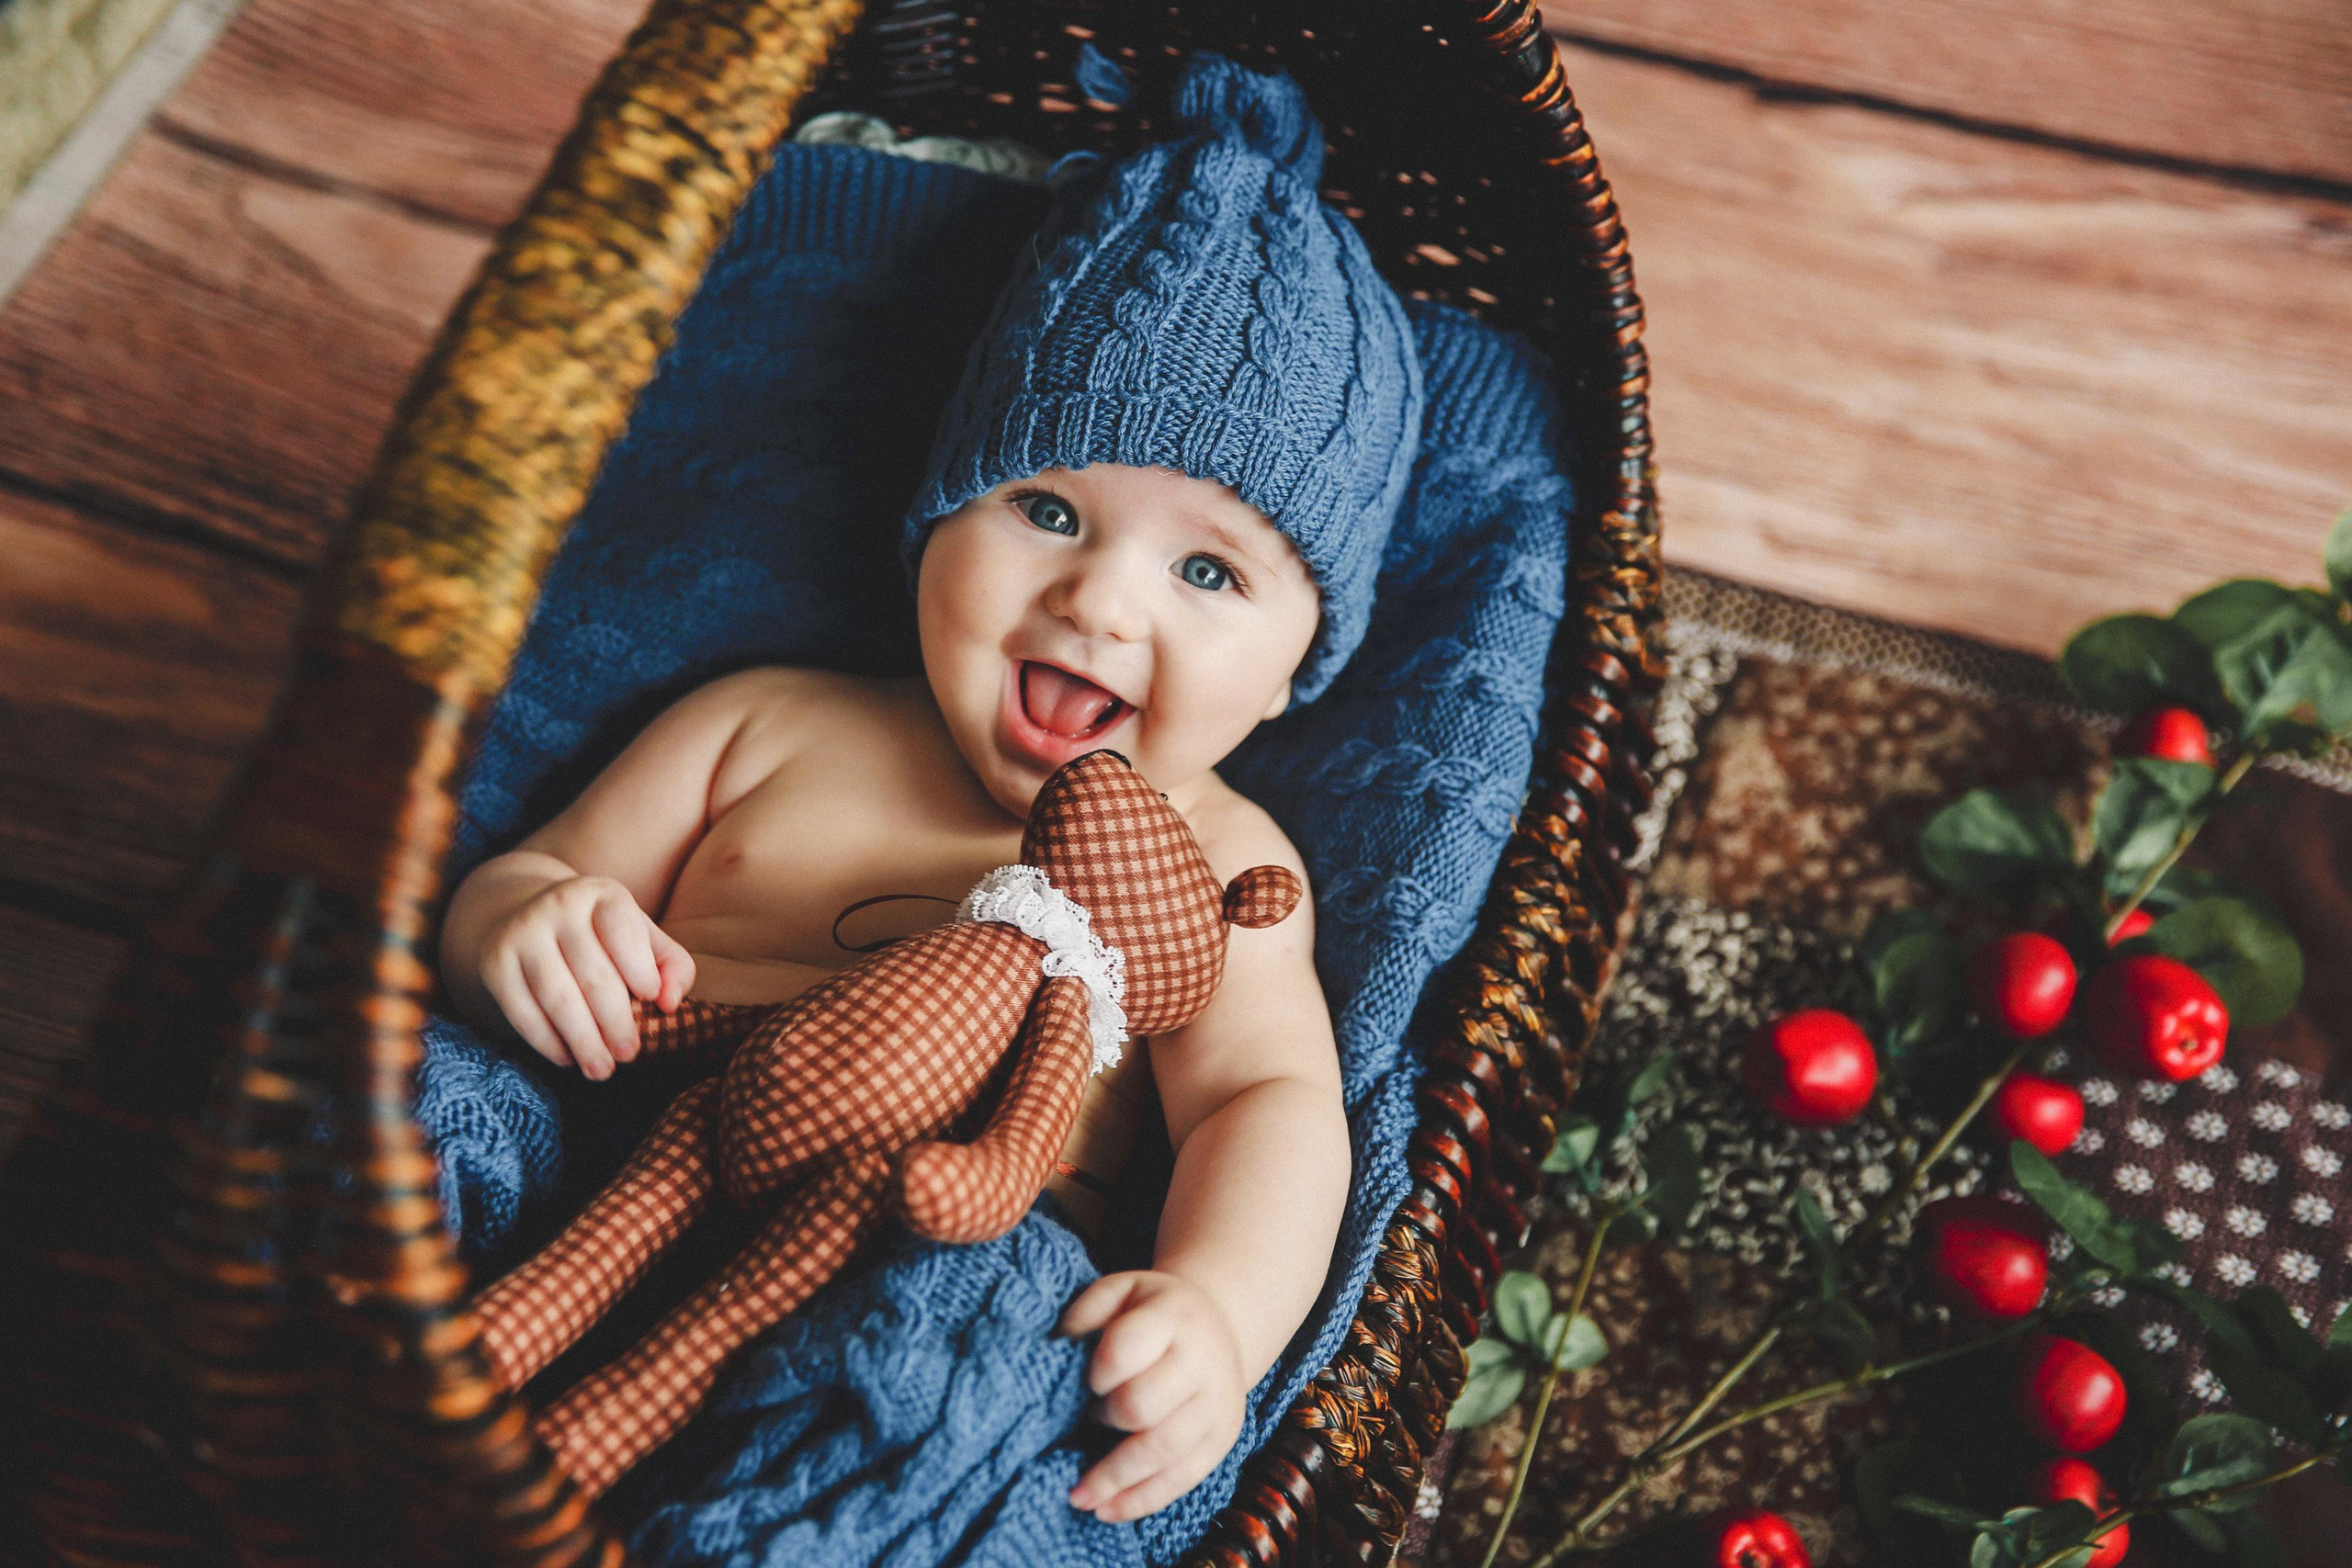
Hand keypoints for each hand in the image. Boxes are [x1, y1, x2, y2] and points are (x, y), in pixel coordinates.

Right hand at [477, 875, 694, 1078]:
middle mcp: (558, 905)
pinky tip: (567, 1059)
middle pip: (593, 976)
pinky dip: (546, 1041)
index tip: (652, 1004)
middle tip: (629, 1055)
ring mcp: (522, 933)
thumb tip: (670, 1003)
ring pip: (557, 997)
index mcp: (601, 894)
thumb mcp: (643, 938)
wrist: (530, 916)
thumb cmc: (603, 936)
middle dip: (615, 1023)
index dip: (642, 972)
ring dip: (583, 1041)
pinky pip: (522, 1010)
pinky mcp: (495, 962)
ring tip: (601, 1069)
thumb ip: (672, 966)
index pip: (624, 934)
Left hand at [1058, 1271, 1245, 1522]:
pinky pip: (1182, 1480)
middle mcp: (1203, 1360)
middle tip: (1088, 1417)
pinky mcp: (1222, 1440)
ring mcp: (1218, 1405)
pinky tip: (1107, 1510)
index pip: (1129, 1348)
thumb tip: (1057, 1346)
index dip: (1098, 1371)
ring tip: (1078, 1497)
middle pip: (1143, 1407)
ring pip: (1163, 1452)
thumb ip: (1086, 1310)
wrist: (1217, 1327)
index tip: (1087, 1380)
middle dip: (1106, 1419)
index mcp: (1173, 1315)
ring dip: (1115, 1479)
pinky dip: (1141, 1500)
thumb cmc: (1153, 1313)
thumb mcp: (1121, 1291)